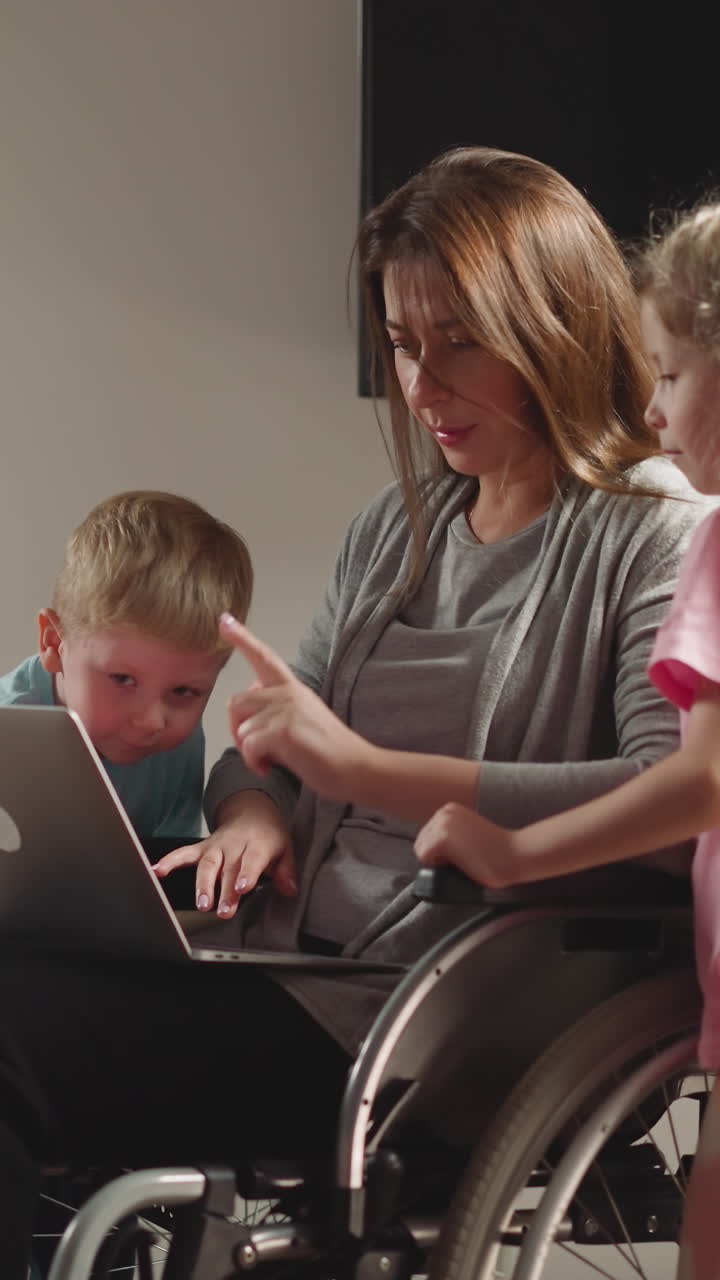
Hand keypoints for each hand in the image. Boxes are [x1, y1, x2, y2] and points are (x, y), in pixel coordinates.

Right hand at [153, 791, 296, 918]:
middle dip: (225, 890)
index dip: (246, 874)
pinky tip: (157, 871)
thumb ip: (286, 869)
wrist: (253, 811)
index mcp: (258, 843)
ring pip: (207, 864)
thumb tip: (290, 889)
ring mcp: (217, 845)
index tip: (241, 888)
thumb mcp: (285, 848)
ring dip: (203, 884)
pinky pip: (185, 853)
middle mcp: (235, 843)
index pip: (251, 860)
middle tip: (223, 911)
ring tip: (201, 903)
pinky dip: (170, 861)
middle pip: (228, 868)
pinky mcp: (203, 847)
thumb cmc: (269, 835)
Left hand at [218, 613, 375, 800]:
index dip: (241, 638)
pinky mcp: (285, 730)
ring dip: (247, 750)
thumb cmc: (326, 749)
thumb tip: (251, 691)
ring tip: (269, 759)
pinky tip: (269, 767)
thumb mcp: (301, 717)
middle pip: (236, 703)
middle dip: (237, 730)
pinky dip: (253, 762)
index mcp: (292, 687)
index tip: (224, 619)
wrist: (354, 767)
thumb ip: (275, 704)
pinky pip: (248, 745)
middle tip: (254, 749)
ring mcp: (287, 710)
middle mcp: (289, 693)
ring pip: (241, 727)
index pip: (263, 657)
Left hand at [414, 802, 521, 888]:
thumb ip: (452, 835)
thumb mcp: (469, 833)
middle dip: (436, 856)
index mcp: (449, 809)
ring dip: (438, 861)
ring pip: (421, 850)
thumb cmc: (496, 850)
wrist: (515, 854)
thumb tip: (431, 852)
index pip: (427, 835)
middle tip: (463, 860)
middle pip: (421, 842)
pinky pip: (424, 858)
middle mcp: (443, 812)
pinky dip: (438, 866)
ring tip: (463, 860)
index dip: (440, 851)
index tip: (463, 853)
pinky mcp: (442, 838)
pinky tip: (460, 862)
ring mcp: (442, 823)